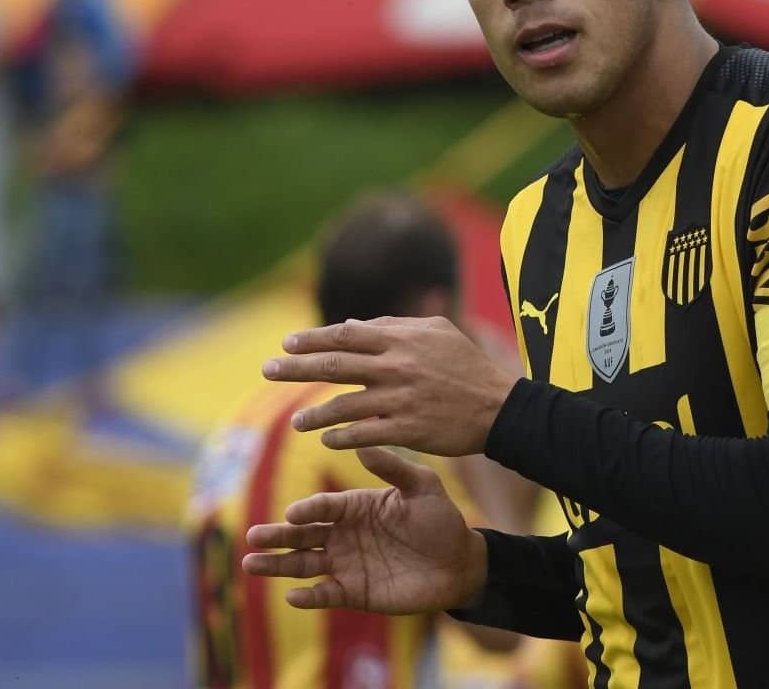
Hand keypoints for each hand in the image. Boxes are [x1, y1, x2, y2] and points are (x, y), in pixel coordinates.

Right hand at [242, 446, 486, 613]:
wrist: (459, 563)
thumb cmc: (441, 520)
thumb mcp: (422, 487)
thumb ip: (393, 467)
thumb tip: (361, 444)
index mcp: (357, 506)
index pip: (325, 507)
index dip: (309, 510)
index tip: (293, 513)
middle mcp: (345, 534)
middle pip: (304, 534)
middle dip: (278, 535)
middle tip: (252, 537)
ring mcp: (347, 564)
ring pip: (304, 564)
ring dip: (278, 565)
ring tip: (251, 563)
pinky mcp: (354, 592)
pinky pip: (326, 594)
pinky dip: (309, 596)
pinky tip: (293, 596)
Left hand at [264, 316, 516, 455]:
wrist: (500, 407)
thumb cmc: (467, 367)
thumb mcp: (437, 333)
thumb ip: (394, 327)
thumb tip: (352, 327)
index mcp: (402, 339)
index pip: (345, 336)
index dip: (312, 339)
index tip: (287, 344)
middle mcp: (397, 366)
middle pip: (334, 366)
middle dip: (296, 368)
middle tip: (267, 370)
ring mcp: (401, 399)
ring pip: (344, 405)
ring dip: (315, 414)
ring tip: (297, 421)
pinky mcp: (408, 429)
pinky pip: (364, 434)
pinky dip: (341, 437)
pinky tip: (327, 440)